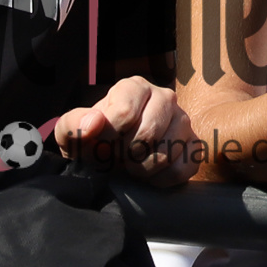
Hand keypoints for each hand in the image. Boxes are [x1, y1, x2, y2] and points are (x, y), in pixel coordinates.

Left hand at [52, 77, 199, 188]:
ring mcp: (183, 121)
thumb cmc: (93, 141)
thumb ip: (74, 124)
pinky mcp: (195, 145)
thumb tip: (94, 123)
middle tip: (116, 159)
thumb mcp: (71, 132)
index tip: (100, 147)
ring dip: (142, 170)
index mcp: (134, 87)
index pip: (125, 112)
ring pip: (166, 153)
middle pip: (147, 134)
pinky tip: (150, 175)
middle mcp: (164, 97)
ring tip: (131, 167)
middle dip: (125, 155)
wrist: (112, 160)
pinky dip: (162, 180)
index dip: (108, 139)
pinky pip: (182, 169)